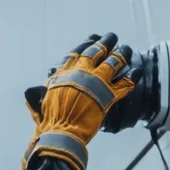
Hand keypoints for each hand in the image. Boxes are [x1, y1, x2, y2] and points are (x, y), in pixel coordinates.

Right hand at [21, 32, 136, 169]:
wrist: (62, 132)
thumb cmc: (49, 120)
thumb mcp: (38, 102)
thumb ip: (37, 94)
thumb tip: (30, 91)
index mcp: (65, 73)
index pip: (77, 52)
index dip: (87, 44)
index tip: (93, 38)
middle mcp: (82, 72)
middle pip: (98, 51)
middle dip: (106, 42)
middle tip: (112, 37)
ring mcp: (97, 83)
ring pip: (114, 63)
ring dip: (122, 54)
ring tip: (127, 49)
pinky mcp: (109, 96)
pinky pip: (125, 84)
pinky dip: (133, 77)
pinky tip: (138, 71)